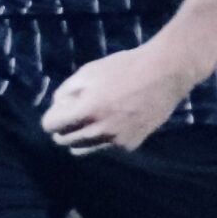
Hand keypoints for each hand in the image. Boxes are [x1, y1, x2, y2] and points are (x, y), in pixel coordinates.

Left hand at [42, 42, 200, 155]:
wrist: (165, 74)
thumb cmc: (125, 67)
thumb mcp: (90, 71)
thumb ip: (67, 91)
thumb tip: (57, 107)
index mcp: (87, 109)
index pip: (51, 126)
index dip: (51, 117)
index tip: (57, 112)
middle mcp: (100, 130)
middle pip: (64, 141)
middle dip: (63, 129)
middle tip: (72, 115)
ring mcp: (116, 141)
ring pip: (83, 150)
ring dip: (80, 137)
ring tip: (91, 120)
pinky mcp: (130, 145)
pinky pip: (105, 147)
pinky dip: (103, 137)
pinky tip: (116, 120)